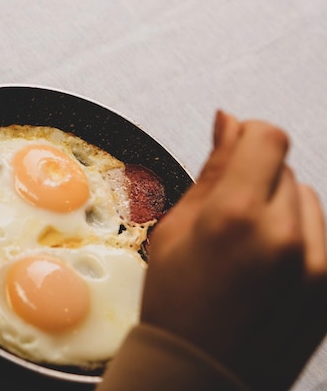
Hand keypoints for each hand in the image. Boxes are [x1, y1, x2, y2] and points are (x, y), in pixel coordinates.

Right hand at [141, 111, 326, 389]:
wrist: (201, 371)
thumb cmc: (177, 305)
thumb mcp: (174, 230)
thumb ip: (211, 170)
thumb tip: (229, 121)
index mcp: (235, 217)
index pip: (267, 138)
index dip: (247, 137)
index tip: (235, 150)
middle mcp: (287, 237)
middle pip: (286, 169)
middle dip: (256, 182)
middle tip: (228, 222)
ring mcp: (319, 265)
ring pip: (308, 200)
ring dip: (282, 210)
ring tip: (250, 250)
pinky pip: (322, 233)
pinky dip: (299, 238)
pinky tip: (270, 267)